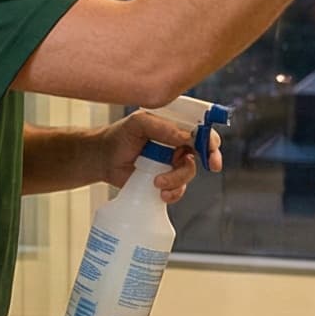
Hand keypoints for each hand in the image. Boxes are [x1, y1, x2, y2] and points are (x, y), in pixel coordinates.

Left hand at [103, 111, 220, 201]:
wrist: (102, 159)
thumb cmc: (120, 136)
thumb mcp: (138, 124)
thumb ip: (162, 127)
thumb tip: (185, 137)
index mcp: (174, 126)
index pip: (201, 129)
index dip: (210, 137)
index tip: (212, 147)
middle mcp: (177, 144)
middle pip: (203, 151)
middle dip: (210, 159)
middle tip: (211, 165)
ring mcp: (172, 163)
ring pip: (189, 172)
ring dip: (178, 179)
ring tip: (158, 182)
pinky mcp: (165, 180)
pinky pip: (179, 189)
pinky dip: (173, 192)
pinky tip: (160, 192)